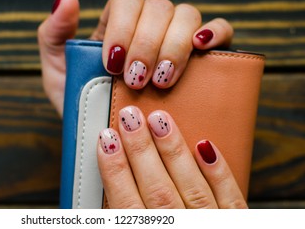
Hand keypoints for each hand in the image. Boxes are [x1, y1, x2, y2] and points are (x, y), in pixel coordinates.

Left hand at [38, 0, 232, 115]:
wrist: (110, 136)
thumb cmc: (83, 101)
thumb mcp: (58, 72)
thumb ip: (54, 35)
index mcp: (117, 23)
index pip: (127, 0)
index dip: (124, 26)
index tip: (113, 64)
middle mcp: (149, 25)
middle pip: (158, 8)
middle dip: (147, 44)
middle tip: (135, 80)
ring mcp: (176, 39)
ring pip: (187, 16)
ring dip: (174, 46)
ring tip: (162, 80)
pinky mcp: (202, 57)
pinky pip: (220, 30)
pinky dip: (216, 33)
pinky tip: (201, 49)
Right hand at [97, 106, 247, 208]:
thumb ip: (116, 219)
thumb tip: (100, 197)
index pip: (125, 205)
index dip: (114, 170)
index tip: (104, 139)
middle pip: (157, 191)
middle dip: (140, 151)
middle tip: (129, 118)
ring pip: (190, 188)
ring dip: (174, 152)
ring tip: (159, 120)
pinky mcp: (236, 227)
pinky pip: (230, 200)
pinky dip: (219, 173)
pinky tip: (205, 145)